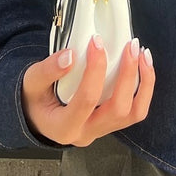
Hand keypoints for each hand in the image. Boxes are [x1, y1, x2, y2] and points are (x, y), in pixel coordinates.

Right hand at [21, 36, 154, 146]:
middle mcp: (85, 133)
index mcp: (64, 127)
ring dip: (143, 83)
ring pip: (133, 114)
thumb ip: (48, 70)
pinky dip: (143, 88)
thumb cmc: (33, 99)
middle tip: (130, 45)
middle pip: (118, 110)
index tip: (96, 41)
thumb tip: (70, 56)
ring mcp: (100, 130)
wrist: (35, 114)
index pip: (86, 100)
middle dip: (128, 75)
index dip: (95, 69)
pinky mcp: (109, 122)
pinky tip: (141, 65)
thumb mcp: (32, 82)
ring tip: (143, 54)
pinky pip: (134, 110)